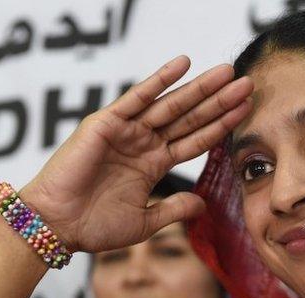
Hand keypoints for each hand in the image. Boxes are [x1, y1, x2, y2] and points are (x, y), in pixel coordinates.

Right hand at [20, 55, 252, 252]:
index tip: (247, 111)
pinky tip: (183, 64)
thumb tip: (203, 204)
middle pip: (190, 118)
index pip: (195, 139)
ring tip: (227, 72)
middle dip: (219, 101)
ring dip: (200, 88)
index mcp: (153, 164)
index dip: (221, 125)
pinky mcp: (107, 123)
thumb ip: (174, 209)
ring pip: (171, 105)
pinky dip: (159, 79)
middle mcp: (144, 143)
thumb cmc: (93, 227)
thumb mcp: (145, 221)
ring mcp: (127, 131)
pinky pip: (137, 97)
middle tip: (248, 83)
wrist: (57, 226)